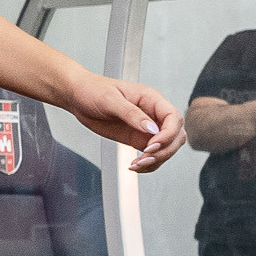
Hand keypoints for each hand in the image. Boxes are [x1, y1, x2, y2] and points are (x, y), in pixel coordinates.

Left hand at [65, 71, 185, 170]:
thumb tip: (152, 129)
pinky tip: (134, 166)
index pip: (174, 118)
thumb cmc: (93, 90)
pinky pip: (152, 155)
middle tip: (143, 157)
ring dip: (156, 160)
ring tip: (136, 164)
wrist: (78, 97)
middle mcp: (153, 114)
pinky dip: (148, 164)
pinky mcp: (137, 139)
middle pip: (176, 136)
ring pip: (167, 148)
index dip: (168, 134)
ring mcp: (147, 128)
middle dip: (164, 150)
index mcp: (152, 99)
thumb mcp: (110, 100)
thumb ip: (132, 114)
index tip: (151, 145)